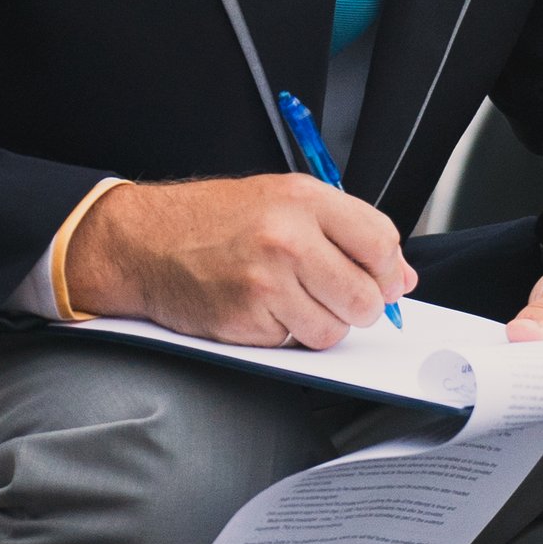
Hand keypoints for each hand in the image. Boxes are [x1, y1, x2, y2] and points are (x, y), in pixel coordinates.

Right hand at [64, 173, 413, 348]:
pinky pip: (292, 344)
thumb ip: (344, 231)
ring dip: (320, 324)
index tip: (378, 279)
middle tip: (334, 297)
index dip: (386, 271)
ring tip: (290, 300)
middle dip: (358, 306)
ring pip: (333, 330)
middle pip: (365, 297)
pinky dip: (283, 334)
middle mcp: (287, 238)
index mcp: (303, 199)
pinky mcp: (245, 319)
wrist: (143, 241)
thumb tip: (399, 277)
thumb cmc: (211, 220)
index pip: (381, 243)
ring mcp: (266, 282)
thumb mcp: (281, 201)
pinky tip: (261, 309)